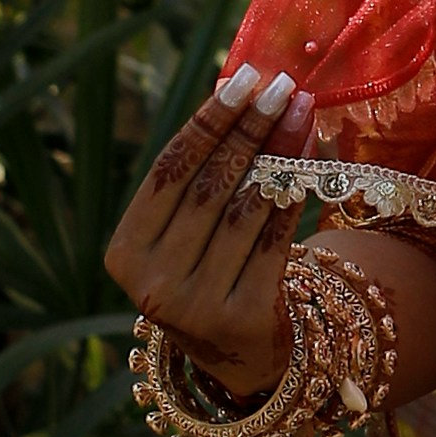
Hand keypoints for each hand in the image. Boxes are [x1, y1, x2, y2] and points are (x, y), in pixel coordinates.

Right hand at [106, 65, 302, 397]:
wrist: (238, 356)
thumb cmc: (207, 270)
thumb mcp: (185, 231)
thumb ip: (201, 174)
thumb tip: (238, 88)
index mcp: (125, 253)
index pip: (168, 172)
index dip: (207, 123)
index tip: (242, 80)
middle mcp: (152, 283)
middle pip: (209, 187)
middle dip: (250, 130)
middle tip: (283, 86)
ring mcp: (196, 306)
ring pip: (245, 211)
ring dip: (279, 154)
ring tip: (302, 112)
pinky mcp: (242, 319)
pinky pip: (275, 242)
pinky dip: (294, 196)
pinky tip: (310, 159)